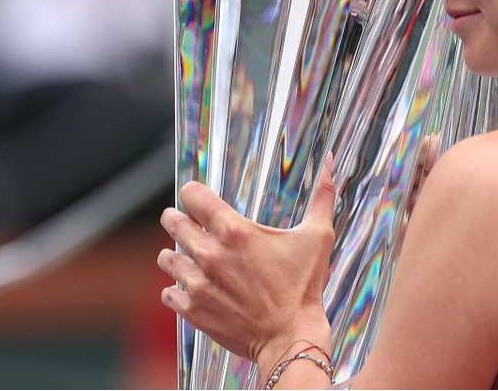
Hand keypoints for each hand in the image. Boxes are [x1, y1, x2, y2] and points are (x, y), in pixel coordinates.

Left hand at [157, 154, 337, 365]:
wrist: (291, 336)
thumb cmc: (304, 286)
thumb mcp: (318, 236)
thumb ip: (323, 196)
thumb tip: (329, 162)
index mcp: (235, 231)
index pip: (194, 197)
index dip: (194, 193)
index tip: (196, 196)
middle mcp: (210, 254)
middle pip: (175, 224)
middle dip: (177, 219)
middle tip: (181, 220)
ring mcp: (198, 283)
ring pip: (168, 258)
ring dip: (175, 254)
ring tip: (184, 255)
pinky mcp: (193, 309)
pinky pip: (169, 292)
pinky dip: (175, 287)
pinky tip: (188, 285)